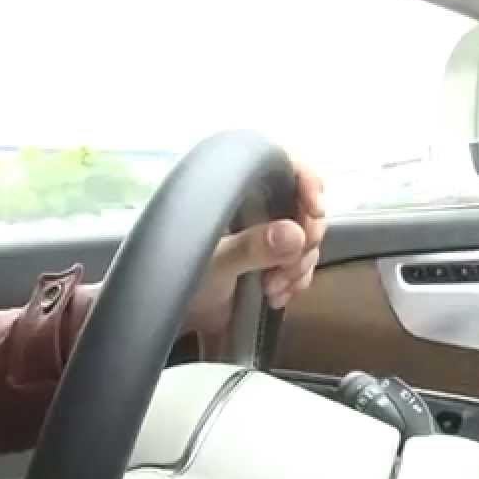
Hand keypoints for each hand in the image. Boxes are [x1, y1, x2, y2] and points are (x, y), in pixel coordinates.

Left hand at [184, 161, 325, 335]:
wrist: (165, 312)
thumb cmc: (174, 276)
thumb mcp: (212, 261)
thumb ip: (249, 248)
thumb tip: (294, 234)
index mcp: (233, 190)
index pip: (283, 166)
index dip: (306, 183)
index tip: (314, 211)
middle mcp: (251, 205)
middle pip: (303, 207)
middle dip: (304, 240)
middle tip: (288, 266)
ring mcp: (262, 232)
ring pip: (305, 239)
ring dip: (298, 266)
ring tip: (272, 288)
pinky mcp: (268, 259)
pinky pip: (300, 262)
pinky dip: (295, 280)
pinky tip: (276, 297)